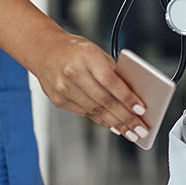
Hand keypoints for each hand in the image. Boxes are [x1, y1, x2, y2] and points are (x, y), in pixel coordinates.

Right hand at [31, 33, 148, 143]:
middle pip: (105, 100)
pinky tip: (115, 127)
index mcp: (87, 57)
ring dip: (116, 124)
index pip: (111, 81)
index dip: (127, 98)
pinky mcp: (59, 100)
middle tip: (141, 129)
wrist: (44, 51)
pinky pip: (86, 114)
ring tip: (131, 133)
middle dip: (126, 118)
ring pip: (96, 110)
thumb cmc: (77, 51)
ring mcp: (63, 88)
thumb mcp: (98, 53)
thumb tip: (135, 96)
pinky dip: (103, 121)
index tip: (141, 110)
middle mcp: (73, 73)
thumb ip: (115, 72)